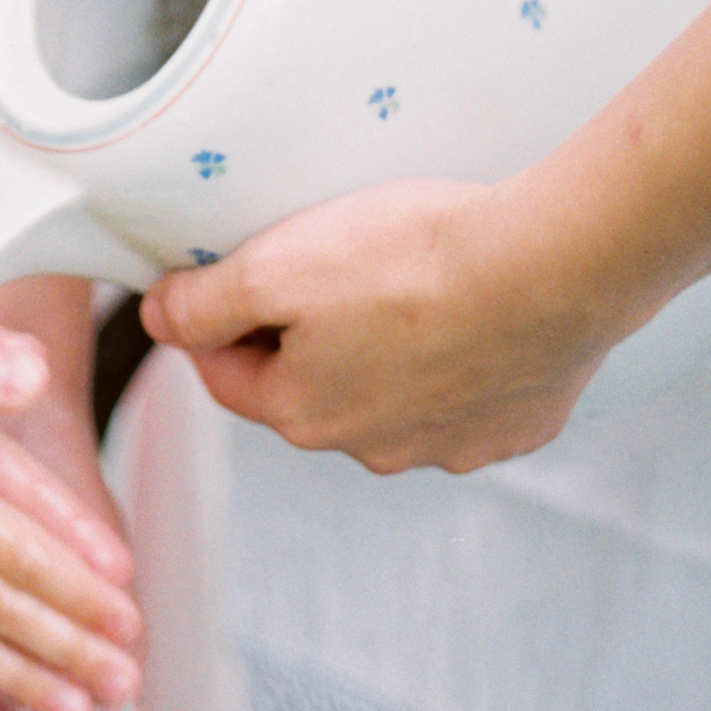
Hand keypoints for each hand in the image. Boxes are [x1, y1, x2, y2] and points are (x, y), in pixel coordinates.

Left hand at [139, 176, 617, 471]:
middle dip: (300, 331)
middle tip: (321, 263)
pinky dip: (453, 355)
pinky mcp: (515, 426)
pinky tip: (464, 306)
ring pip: (387, 392)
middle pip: (308, 386)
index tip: (228, 275)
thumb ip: (203, 301)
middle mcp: (377, 450)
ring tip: (400, 277)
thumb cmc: (410, 261)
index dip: (216, 320)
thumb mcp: (274, 266)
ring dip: (378, 345)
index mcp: (307, 416)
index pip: (228, 375)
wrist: (552, 269)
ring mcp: (452, 446)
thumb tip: (159, 318)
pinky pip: (463, 392)